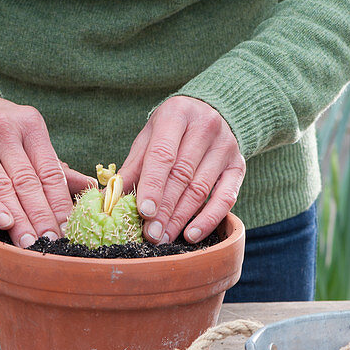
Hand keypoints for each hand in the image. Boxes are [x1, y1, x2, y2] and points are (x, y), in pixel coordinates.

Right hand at [0, 78, 94, 246]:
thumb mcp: (25, 133)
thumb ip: (52, 163)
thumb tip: (90, 188)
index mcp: (29, 124)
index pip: (50, 171)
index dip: (61, 204)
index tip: (70, 229)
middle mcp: (4, 129)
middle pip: (28, 182)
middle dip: (42, 216)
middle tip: (52, 243)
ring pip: (2, 186)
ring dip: (18, 218)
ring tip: (29, 243)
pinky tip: (3, 222)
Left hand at [120, 96, 245, 243]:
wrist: (211, 111)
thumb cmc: (171, 129)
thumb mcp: (149, 137)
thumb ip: (133, 165)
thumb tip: (111, 197)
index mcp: (177, 113)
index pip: (163, 154)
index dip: (152, 185)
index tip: (143, 212)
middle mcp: (206, 126)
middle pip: (182, 175)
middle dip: (164, 209)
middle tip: (150, 234)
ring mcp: (226, 146)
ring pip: (200, 189)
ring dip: (180, 218)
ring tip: (163, 237)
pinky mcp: (239, 165)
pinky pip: (226, 198)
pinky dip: (208, 219)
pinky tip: (191, 235)